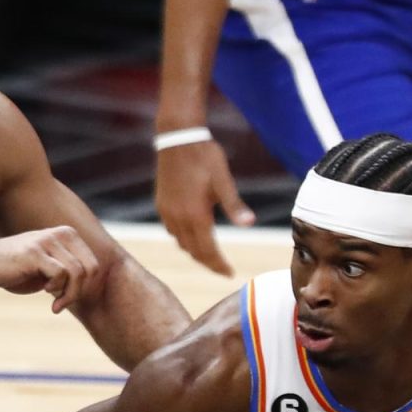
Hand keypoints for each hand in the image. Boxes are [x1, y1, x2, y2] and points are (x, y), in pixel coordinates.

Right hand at [0, 226, 100, 313]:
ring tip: (56, 303)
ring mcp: (47, 241)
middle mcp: (60, 233)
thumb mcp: (48, 270)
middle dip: (81, 291)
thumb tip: (93, 286)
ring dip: (69, 294)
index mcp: (66, 235)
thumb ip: (69, 272)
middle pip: (91, 268)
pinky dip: (57, 290)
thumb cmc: (15, 271)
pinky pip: (61, 274)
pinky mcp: (35, 252)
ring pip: (77, 273)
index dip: (86, 286)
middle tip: (64, 303)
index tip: (70, 298)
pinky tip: (46, 294)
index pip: (94, 263)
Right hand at [155, 139, 253, 276]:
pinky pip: (172, 232)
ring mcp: (167, 212)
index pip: (208, 251)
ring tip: (210, 255)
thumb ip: (234, 205)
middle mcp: (179, 218)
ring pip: (181, 243)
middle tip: (222, 269)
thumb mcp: (223, 180)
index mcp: (196, 215)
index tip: (230, 273)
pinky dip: (184, 239)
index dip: (219, 265)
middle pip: (194, 252)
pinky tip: (193, 235)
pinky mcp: (161, 205)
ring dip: (195, 252)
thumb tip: (249, 224)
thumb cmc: (205, 156)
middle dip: (209, 263)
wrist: (178, 138)